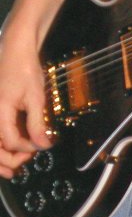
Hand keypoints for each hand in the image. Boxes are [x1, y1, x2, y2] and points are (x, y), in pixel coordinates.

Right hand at [0, 31, 50, 178]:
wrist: (15, 52)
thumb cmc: (25, 70)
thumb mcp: (36, 97)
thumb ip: (37, 123)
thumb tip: (43, 145)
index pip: (11, 141)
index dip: (28, 148)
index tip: (42, 146)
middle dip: (8, 160)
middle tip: (24, 163)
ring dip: (2, 156)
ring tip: (15, 164)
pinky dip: (2, 144)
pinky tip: (11, 149)